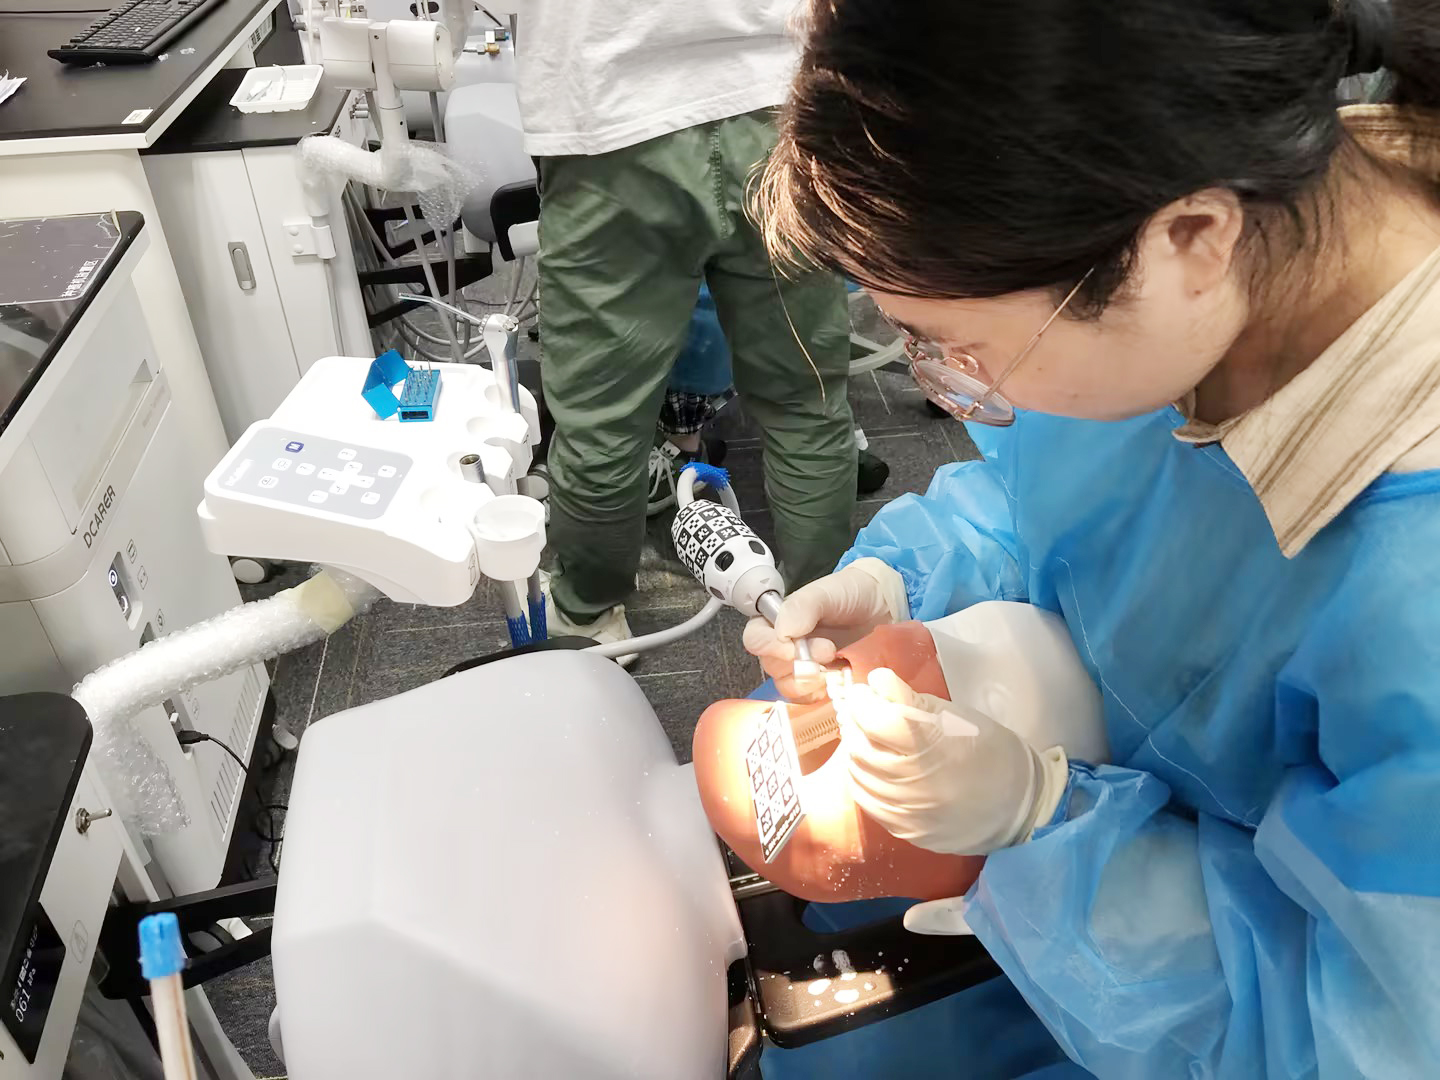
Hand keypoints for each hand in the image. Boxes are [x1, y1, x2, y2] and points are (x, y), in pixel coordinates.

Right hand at [744, 558, 908, 700]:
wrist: (882, 607)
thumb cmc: (850, 594)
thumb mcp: (827, 592)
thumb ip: (802, 607)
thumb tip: (783, 632)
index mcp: (776, 622)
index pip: (755, 639)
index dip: (770, 647)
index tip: (796, 647)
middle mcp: (783, 647)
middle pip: (772, 667)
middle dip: (801, 662)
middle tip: (830, 650)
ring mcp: (801, 669)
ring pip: (789, 687)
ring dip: (812, 680)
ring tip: (837, 665)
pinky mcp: (820, 685)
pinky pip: (810, 699)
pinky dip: (823, 693)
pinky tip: (840, 678)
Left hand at [842, 668, 1069, 855]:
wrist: (1019, 807)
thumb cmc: (992, 752)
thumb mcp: (957, 716)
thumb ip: (911, 699)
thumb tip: (876, 680)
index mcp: (931, 747)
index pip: (875, 720)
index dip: (862, 702)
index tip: (864, 693)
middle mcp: (914, 783)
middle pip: (860, 747)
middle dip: (856, 724)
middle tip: (865, 713)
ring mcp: (908, 813)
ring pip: (858, 776)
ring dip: (856, 751)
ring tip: (868, 738)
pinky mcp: (905, 832)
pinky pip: (867, 803)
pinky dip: (863, 780)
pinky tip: (873, 768)